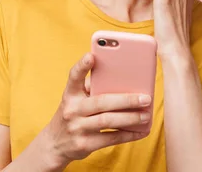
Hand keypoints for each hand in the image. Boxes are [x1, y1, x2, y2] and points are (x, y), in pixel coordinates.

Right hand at [42, 53, 151, 168]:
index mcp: (70, 94)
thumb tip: (125, 81)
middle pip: (102, 101)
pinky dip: (129, 135)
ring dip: (131, 118)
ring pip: (108, 120)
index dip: (82, 66)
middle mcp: (72, 109)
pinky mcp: (84, 144)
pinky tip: (141, 131)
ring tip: (146, 115)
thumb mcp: (75, 100)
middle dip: (126, 100)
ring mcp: (77, 128)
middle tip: (145, 98)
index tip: (91, 56)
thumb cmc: (74, 114)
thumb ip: (92, 89)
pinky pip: (111, 138)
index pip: (74, 76)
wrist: (55, 145)